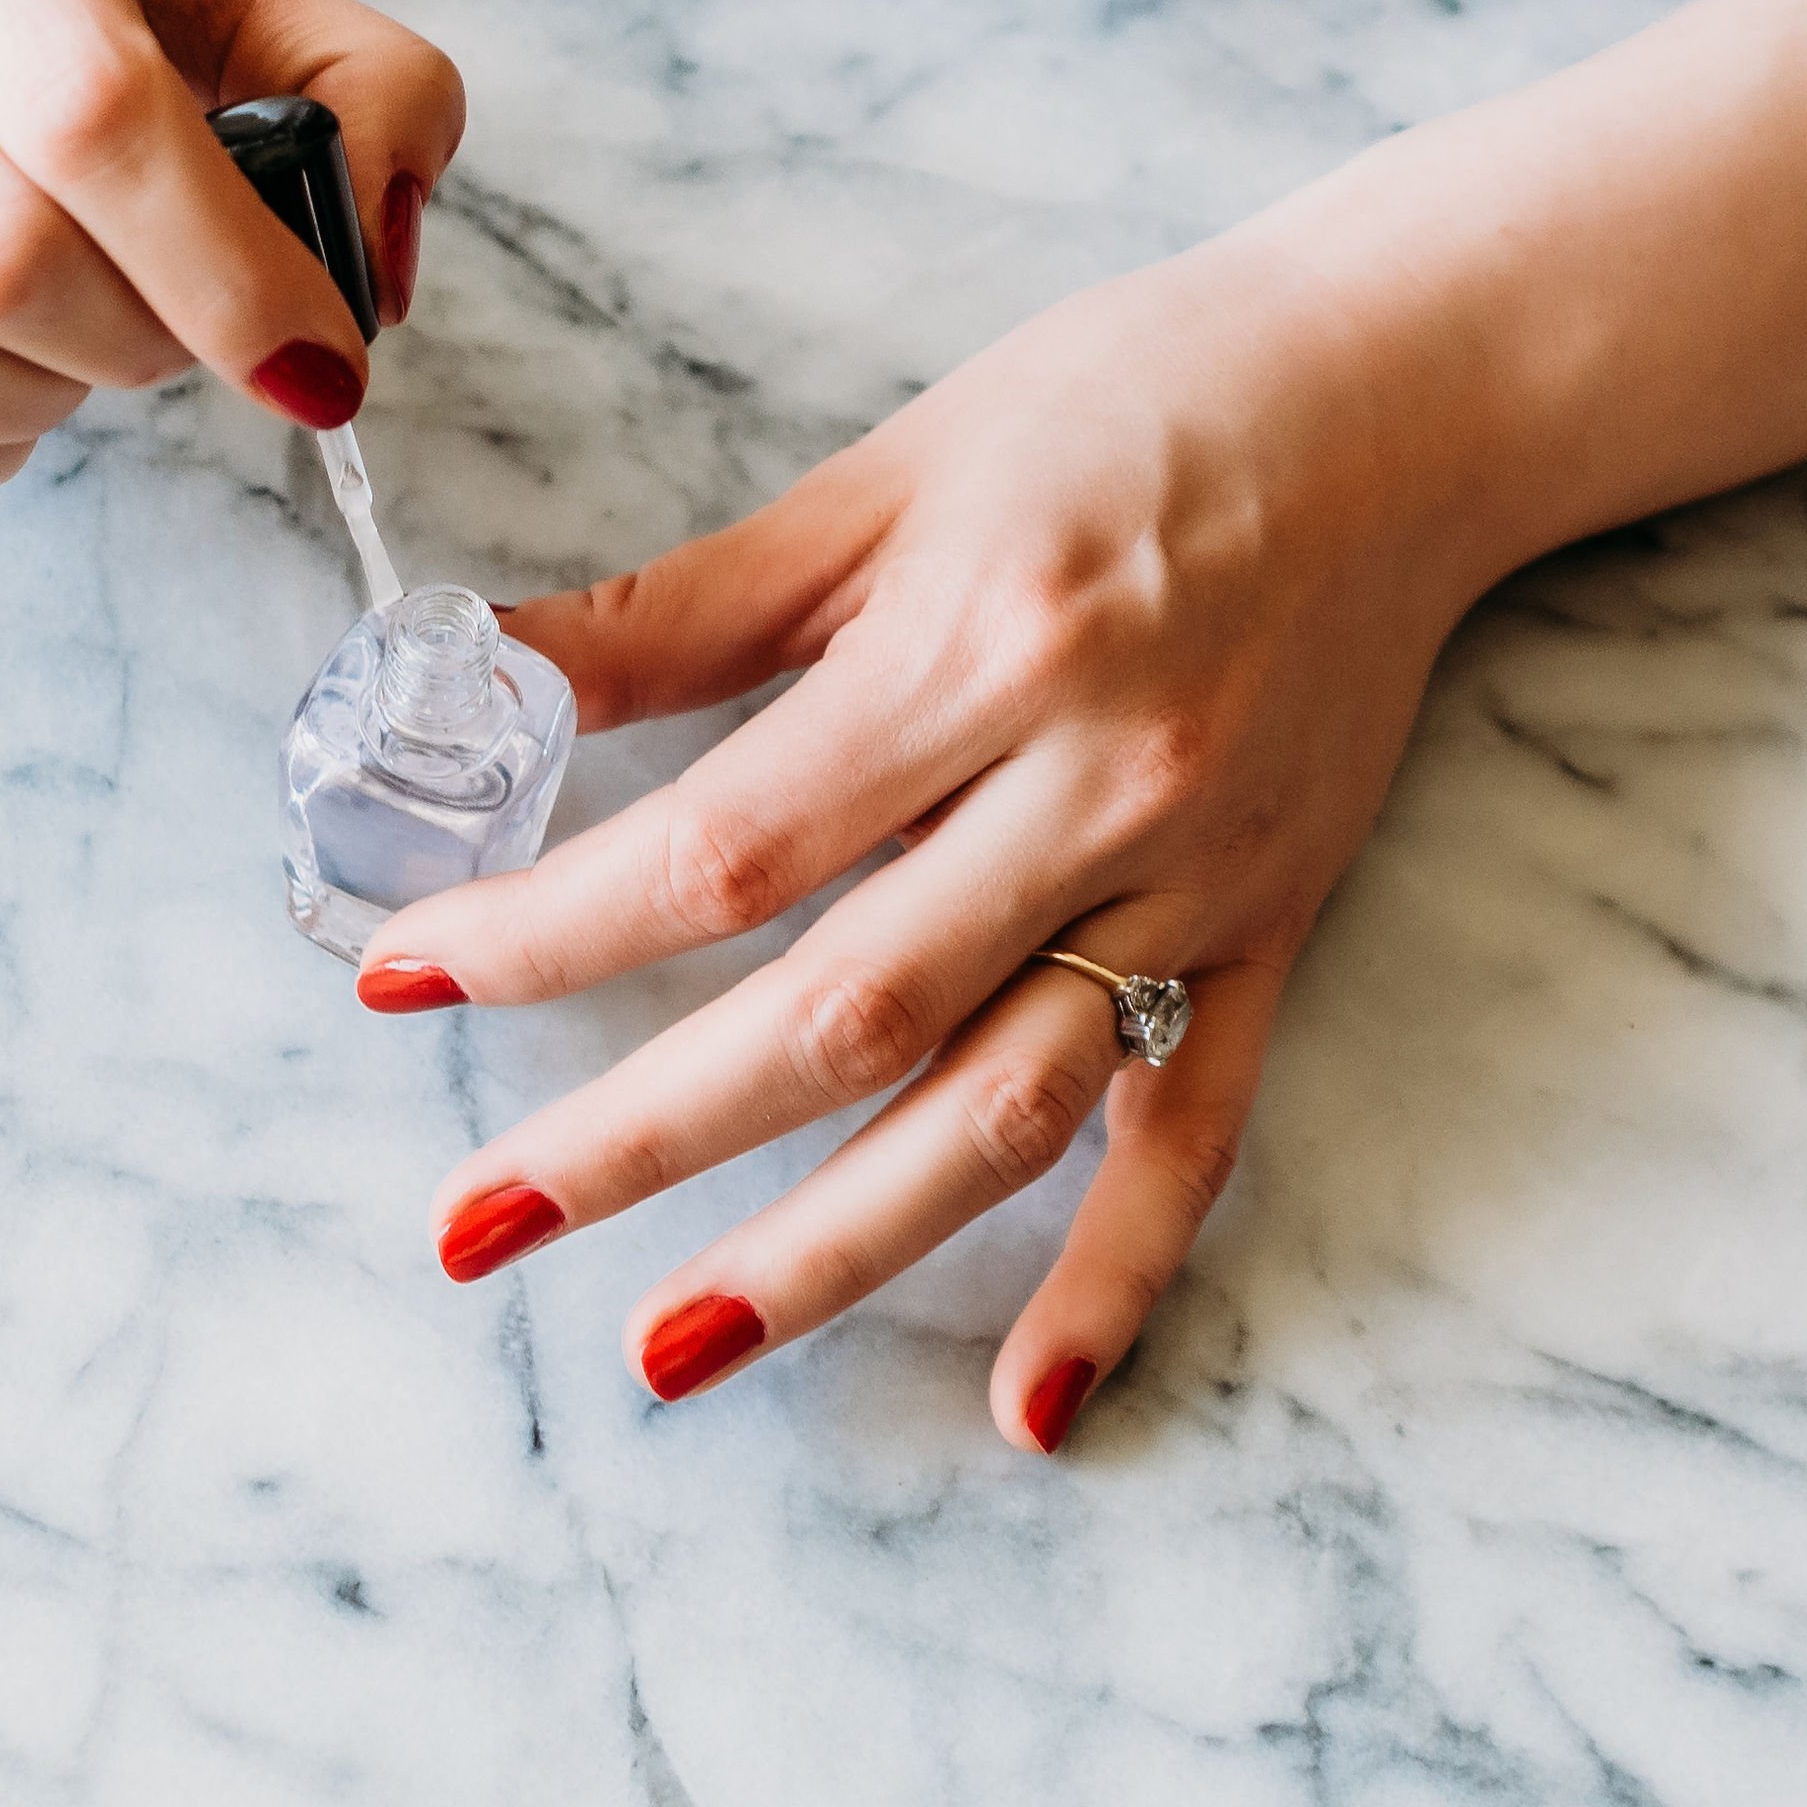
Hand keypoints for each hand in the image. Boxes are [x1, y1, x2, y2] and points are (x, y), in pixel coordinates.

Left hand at [362, 229, 1517, 1448]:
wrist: (1400, 395)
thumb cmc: (1129, 401)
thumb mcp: (889, 474)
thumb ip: (688, 610)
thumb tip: (484, 681)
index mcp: (980, 653)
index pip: (720, 848)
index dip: (548, 935)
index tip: (406, 982)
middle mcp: (1092, 788)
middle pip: (833, 1017)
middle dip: (634, 1138)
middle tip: (469, 1231)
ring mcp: (1191, 883)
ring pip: (996, 1114)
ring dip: (829, 1252)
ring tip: (672, 1347)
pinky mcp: (1265, 937)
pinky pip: (1191, 1140)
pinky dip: (1114, 1281)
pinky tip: (1027, 1410)